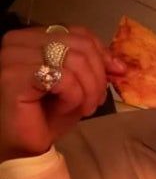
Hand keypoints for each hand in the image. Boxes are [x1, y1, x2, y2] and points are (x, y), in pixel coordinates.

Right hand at [0, 25, 125, 161]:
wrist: (24, 145)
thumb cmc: (46, 115)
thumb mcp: (78, 85)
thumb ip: (94, 67)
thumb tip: (120, 65)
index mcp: (31, 37)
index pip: (78, 33)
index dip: (102, 53)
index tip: (117, 73)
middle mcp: (17, 40)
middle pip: (80, 46)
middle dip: (98, 77)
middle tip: (96, 101)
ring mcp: (13, 57)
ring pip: (75, 62)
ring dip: (88, 90)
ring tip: (83, 108)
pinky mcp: (13, 76)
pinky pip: (64, 79)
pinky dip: (74, 97)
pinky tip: (64, 109)